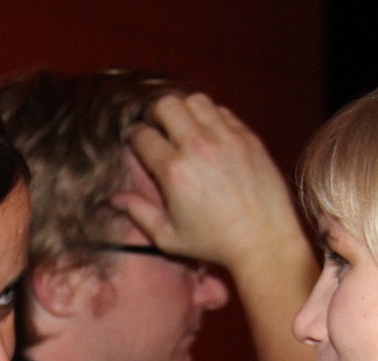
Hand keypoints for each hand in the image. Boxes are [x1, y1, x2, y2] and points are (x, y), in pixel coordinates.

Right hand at [116, 92, 302, 275]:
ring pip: (194, 100)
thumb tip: (114, 199)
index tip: (139, 145)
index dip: (135, 138)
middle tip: (160, 129)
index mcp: (173, 171)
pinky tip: (209, 134)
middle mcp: (197, 147)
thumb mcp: (169, 237)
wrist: (263, 240)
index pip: (142, 135)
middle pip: (165, 105)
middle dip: (156, 115)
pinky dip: (210, 116)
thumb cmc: (214, 243)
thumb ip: (139, 213)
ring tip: (184, 127)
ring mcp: (225, 137)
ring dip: (184, 110)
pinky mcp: (246, 136)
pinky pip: (221, 110)